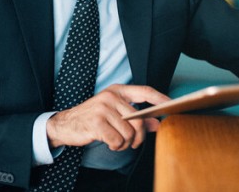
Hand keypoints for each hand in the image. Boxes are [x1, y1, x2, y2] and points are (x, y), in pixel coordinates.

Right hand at [46, 84, 168, 150]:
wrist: (66, 124)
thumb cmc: (93, 118)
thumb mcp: (115, 114)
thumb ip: (137, 118)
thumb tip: (157, 123)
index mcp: (117, 91)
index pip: (145, 91)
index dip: (160, 98)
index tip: (172, 104)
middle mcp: (110, 96)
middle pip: (139, 120)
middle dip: (139, 137)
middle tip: (133, 143)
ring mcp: (102, 109)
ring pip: (129, 133)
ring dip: (126, 144)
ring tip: (117, 142)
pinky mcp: (96, 123)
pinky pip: (118, 141)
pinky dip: (116, 147)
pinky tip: (109, 143)